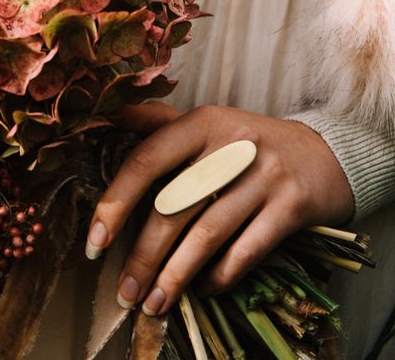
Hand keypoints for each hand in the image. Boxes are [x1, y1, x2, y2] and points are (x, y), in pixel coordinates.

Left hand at [86, 103, 353, 314]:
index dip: (115, 202)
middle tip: (124, 291)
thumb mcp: (204, 123)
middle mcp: (232, 145)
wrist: (323, 153)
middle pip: (175, 207)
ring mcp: (264, 177)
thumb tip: (106, 114)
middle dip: (144, 255)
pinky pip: (248, 251)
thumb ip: (156, 122)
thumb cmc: (245, 141)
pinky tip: (201, 290)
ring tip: (152, 304)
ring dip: (176, 275)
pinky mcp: (292, 207)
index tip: (94, 241)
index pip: (147, 160)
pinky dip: (221, 275)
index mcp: (201, 122)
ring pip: (208, 235)